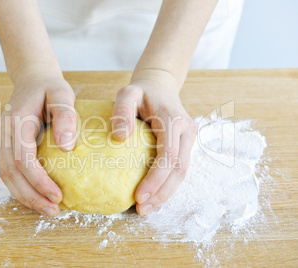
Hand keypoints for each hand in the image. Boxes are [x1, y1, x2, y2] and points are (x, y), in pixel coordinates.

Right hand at [0, 74, 76, 216]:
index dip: (38, 181)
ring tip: (48, 209)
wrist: (32, 78)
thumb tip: (67, 147)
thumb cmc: (49, 86)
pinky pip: (9, 171)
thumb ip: (64, 115)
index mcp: (16, 121)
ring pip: (6, 176)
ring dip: (25, 196)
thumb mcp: (62, 93)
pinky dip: (22, 187)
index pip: (22, 159)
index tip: (57, 195)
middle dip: (31, 196)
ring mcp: (2, 139)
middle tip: (54, 210)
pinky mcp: (7, 145)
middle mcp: (4, 132)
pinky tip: (38, 196)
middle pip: (10, 173)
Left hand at [112, 70, 196, 215]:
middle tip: (142, 209)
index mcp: (173, 119)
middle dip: (162, 193)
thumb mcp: (127, 92)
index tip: (138, 196)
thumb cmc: (141, 91)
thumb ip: (122, 110)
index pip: (168, 155)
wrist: (161, 86)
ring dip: (165, 193)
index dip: (156, 179)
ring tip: (146, 208)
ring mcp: (188, 138)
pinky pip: (178, 168)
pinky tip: (153, 196)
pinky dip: (167, 185)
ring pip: (182, 173)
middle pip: (179, 170)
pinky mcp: (185, 144)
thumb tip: (121, 138)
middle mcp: (186, 130)